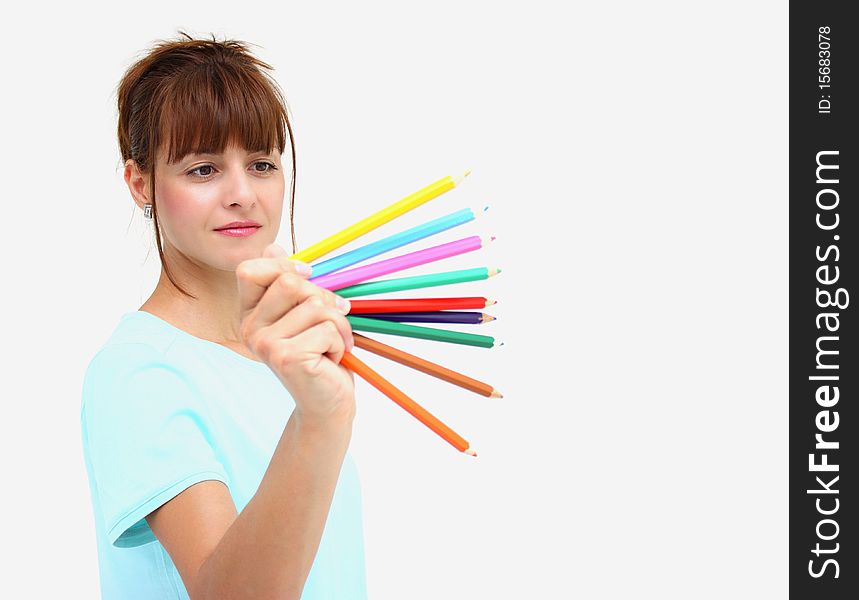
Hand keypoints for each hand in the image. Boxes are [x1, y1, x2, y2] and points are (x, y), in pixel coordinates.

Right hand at [236, 243, 354, 426]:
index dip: (283, 266)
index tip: (309, 277)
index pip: (250, 270)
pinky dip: (340, 342)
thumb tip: (273, 248)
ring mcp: (265, 344)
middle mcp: (250, 328)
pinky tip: (331, 360)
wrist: (326, 403)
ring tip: (333, 345)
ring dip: (338, 324)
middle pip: (290, 283)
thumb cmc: (320, 355)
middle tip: (332, 322)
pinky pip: (328, 329)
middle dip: (324, 298)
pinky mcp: (286, 357)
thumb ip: (290, 283)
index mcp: (251, 313)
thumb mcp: (306, 314)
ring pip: (316, 306)